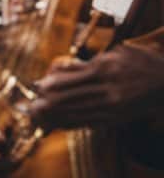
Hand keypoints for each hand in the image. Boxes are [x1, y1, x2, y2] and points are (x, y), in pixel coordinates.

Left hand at [30, 45, 163, 130]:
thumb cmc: (143, 63)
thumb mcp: (119, 53)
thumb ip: (90, 61)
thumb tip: (62, 67)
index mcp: (107, 69)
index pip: (73, 78)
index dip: (54, 83)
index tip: (38, 85)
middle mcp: (109, 89)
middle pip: (74, 98)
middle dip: (51, 103)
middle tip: (32, 106)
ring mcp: (115, 106)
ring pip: (80, 112)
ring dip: (58, 115)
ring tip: (39, 117)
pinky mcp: (119, 118)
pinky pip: (92, 122)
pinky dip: (74, 123)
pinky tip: (60, 124)